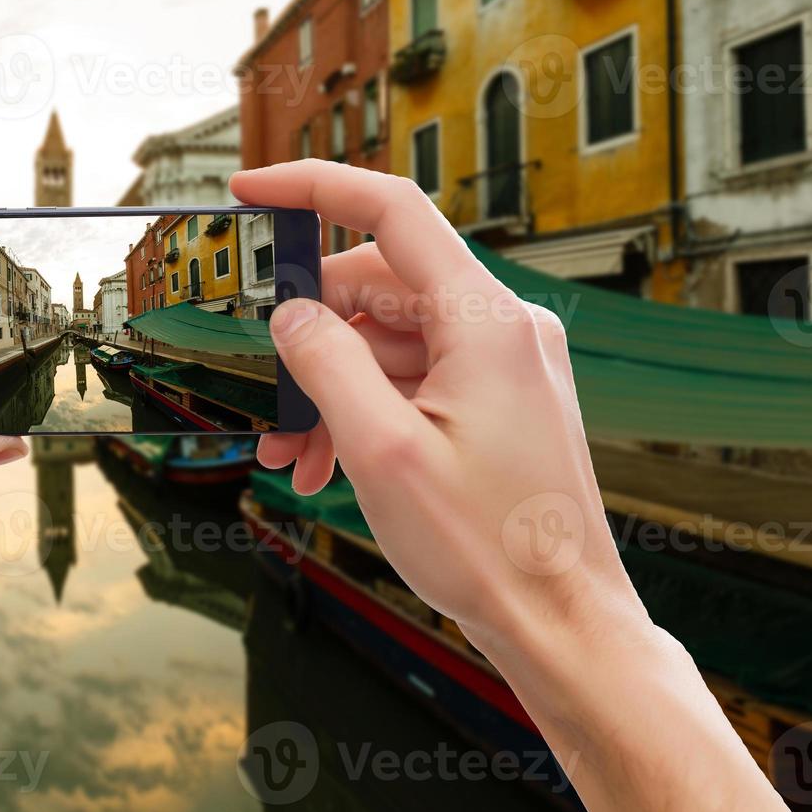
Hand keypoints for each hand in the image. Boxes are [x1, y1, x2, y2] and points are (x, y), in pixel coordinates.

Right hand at [235, 160, 628, 645]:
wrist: (560, 625)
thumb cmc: (490, 548)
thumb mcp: (381, 451)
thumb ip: (325, 365)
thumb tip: (289, 315)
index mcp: (486, 322)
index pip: (392, 211)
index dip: (314, 187)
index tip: (252, 190)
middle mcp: (501, 329)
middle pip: (377, 286)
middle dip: (307, 333)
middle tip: (258, 385)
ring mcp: (500, 366)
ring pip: (387, 341)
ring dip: (327, 385)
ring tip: (286, 451)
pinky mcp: (494, 401)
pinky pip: (410, 379)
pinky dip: (362, 408)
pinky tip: (322, 461)